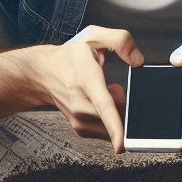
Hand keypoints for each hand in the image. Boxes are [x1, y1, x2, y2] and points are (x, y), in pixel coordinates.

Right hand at [37, 26, 142, 152]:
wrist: (42, 73)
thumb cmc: (70, 57)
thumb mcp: (94, 36)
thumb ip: (121, 41)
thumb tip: (139, 61)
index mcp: (87, 81)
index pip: (103, 107)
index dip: (115, 127)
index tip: (122, 145)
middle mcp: (81, 105)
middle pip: (117, 116)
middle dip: (125, 103)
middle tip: (110, 86)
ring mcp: (79, 120)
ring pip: (113, 125)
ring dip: (117, 112)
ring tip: (102, 94)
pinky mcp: (81, 129)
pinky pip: (107, 130)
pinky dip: (111, 120)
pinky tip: (100, 106)